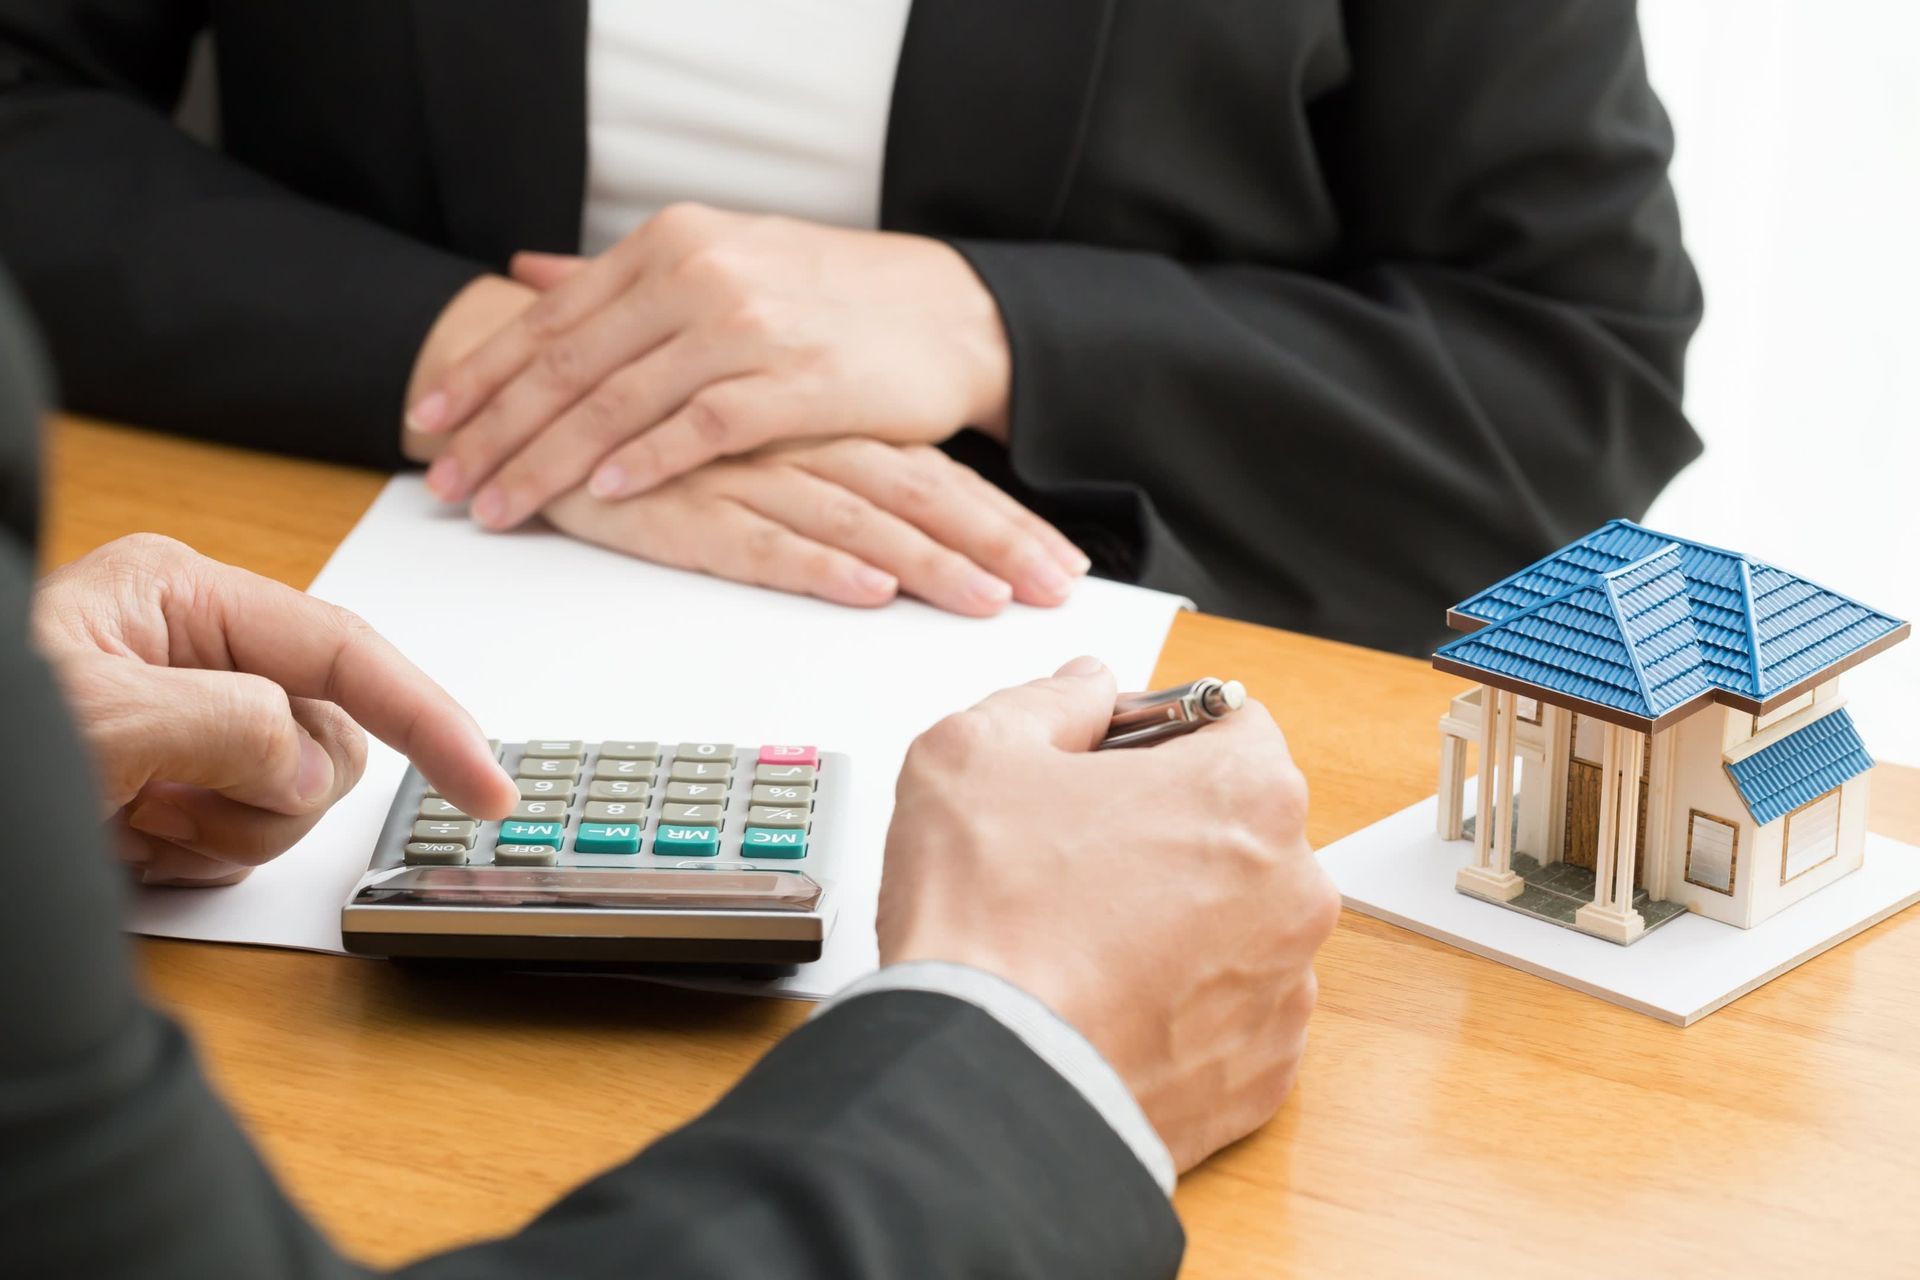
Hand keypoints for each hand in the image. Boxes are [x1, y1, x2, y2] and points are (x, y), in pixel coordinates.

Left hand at [33, 535, 517, 884]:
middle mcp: (194, 651)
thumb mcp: (104, 720)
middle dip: (270, 790)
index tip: (485, 789)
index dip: (429, 720)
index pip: (347, 652)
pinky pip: (240, 835)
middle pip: (326, 734)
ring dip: (224, 829)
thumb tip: (308, 758)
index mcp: (183, 596)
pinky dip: (193, 855)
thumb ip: (236, 722)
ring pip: (290, 793)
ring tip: (138, 823)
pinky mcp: (168, 782)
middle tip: (181, 807)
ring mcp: (184, 722)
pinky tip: (127, 842)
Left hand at [406, 203, 1011, 529]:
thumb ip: (620, 275)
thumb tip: (528, 270)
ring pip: (618, 402)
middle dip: (495, 428)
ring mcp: (744, 328)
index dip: (482, 370)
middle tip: (443, 479)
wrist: (949, 313)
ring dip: (548, 460)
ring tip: (498, 506)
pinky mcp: (791, 384)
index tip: (426, 416)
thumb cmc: (832, 295)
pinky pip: (699, 429)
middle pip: (569, 363)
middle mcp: (697, 274)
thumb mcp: (721, 256)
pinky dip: (644, 461)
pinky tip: (601, 493)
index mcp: (671, 243)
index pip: (552, 315)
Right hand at [545, 439, 1088, 613]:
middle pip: (917, 494)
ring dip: (927, 561)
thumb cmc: (661, 429)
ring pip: (853, 518)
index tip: (1065, 567)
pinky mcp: (681, 509)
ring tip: (987, 599)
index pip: (935, 473)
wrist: (536, 390)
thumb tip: (909, 529)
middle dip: (994, 546)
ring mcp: (740, 474)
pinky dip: (815, 564)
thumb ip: (832, 471)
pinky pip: (758, 540)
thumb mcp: (761, 443)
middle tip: (1056, 590)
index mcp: (822, 424)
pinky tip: (865, 587)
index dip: (1003, 520)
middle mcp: (795, 442)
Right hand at [877, 658, 1338, 1171]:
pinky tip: (1105, 998)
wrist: (986, 1079)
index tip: (1107, 753)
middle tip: (1075, 847)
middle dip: (1168, 825)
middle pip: (1238, 825)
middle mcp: (1294, 891)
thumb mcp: (976, 751)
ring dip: (1178, 916)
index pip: (1232, 722)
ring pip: (1236, 921)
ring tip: (1081, 935)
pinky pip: (1229, 1012)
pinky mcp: (1262, 1073)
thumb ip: (1050, 701)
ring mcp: (1285, 989)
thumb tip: (1084, 690)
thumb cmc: (988, 921)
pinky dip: (1180, 1002)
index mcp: (1248, 795)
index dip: (1159, 727)